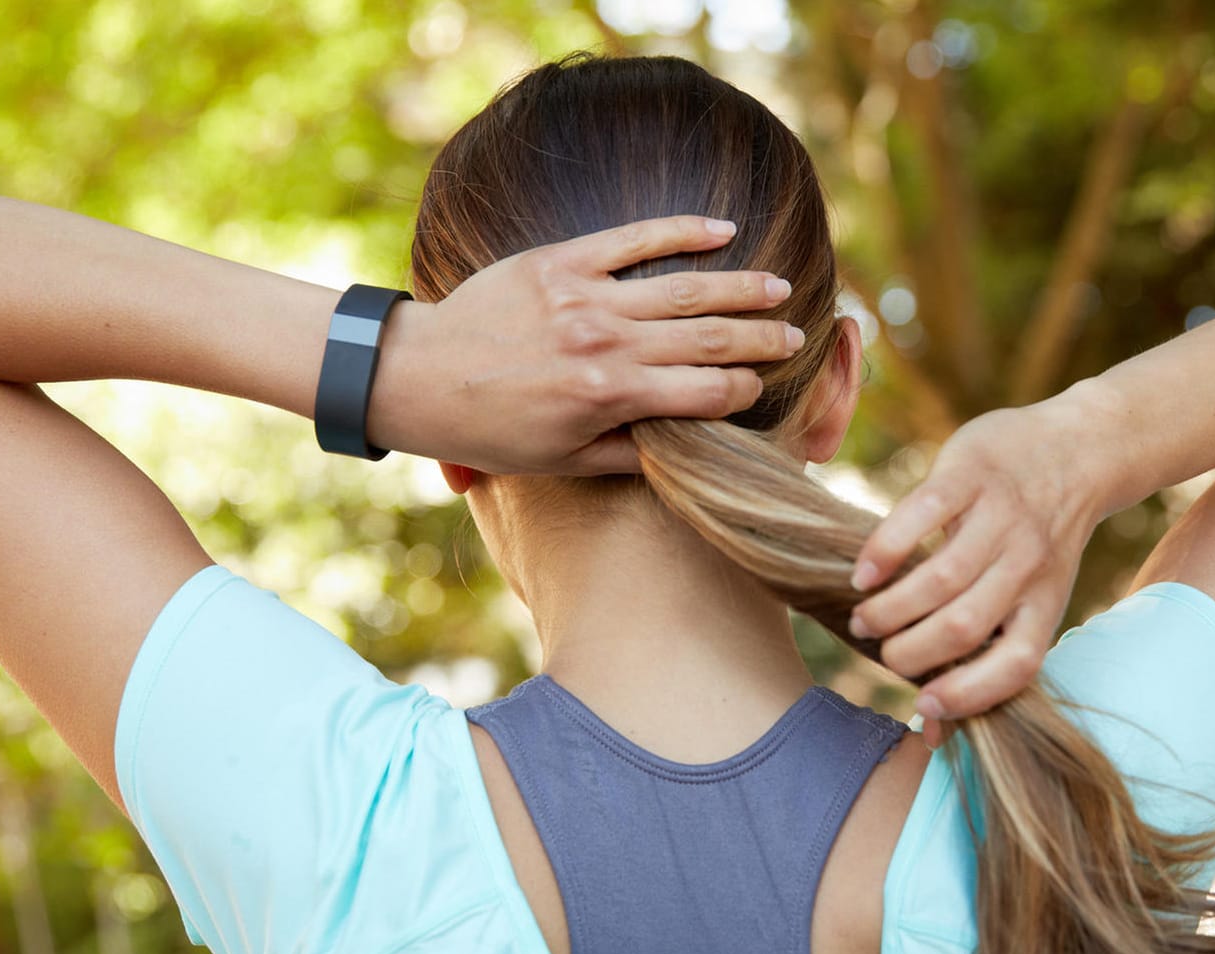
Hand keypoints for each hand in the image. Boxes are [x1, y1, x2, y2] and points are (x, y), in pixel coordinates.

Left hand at [369, 215, 799, 474]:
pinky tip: (722, 230)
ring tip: (779, 288)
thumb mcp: (562, 461)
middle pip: (709, 336)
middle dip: (761, 339)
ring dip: (741, 287)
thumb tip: (685, 451)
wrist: (419, 377)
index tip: (766, 389)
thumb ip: (629, 455)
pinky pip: (634, 238)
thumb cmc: (490, 430)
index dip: (746, 392)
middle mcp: (606, 343)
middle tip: (795, 337)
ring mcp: (586, 296)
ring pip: (685, 287)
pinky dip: (682, 232)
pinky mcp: (561, 261)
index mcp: (611, 397)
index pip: (706, 392)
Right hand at [847, 401, 1104, 744]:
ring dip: (889, 607)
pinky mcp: (971, 475)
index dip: (967, 694)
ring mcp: (1001, 517)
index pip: (1014, 664)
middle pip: (962, 626)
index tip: (920, 705)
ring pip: (939, 578)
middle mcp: (1028, 564)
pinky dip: (885, 550)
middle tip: (876, 645)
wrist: (1076, 450)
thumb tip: (929, 729)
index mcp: (1045, 603)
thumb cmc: (1037, 538)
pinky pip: (921, 515)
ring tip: (863, 615)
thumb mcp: (1034, 595)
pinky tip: (863, 572)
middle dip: (907, 650)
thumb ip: (989, 649)